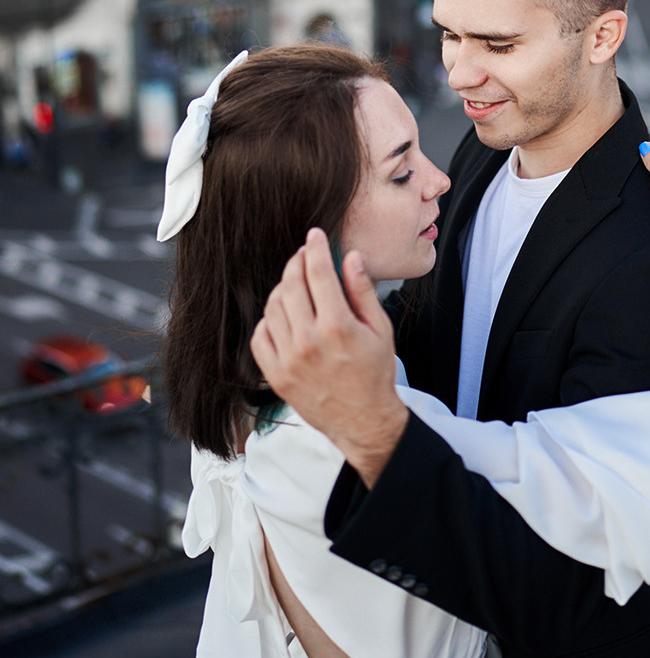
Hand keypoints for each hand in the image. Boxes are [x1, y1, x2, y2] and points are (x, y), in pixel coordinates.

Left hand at [250, 228, 407, 484]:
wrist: (363, 421)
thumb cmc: (376, 373)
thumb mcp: (381, 329)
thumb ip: (363, 291)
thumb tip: (351, 258)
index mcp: (337, 327)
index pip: (319, 273)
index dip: (315, 248)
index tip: (315, 236)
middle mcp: (308, 341)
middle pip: (291, 285)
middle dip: (297, 262)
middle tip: (304, 253)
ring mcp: (288, 360)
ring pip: (273, 307)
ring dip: (283, 287)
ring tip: (296, 283)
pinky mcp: (276, 375)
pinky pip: (261, 336)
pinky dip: (268, 319)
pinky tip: (283, 315)